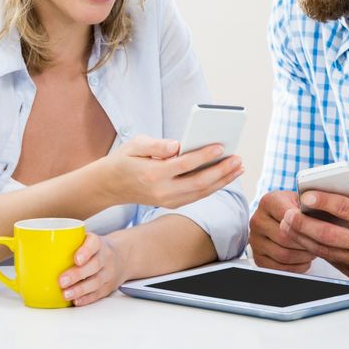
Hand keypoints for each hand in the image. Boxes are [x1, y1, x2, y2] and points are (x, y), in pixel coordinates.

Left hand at [59, 232, 125, 306]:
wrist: (121, 256)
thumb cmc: (93, 248)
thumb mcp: (85, 239)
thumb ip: (64, 242)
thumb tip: (25, 248)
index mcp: (97, 242)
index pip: (94, 243)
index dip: (86, 251)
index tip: (76, 259)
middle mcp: (105, 256)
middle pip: (94, 265)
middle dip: (77, 274)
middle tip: (61, 281)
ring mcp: (108, 273)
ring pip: (96, 281)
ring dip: (80, 289)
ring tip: (66, 294)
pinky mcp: (108, 287)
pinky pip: (98, 294)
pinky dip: (87, 298)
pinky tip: (76, 301)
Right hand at [103, 135, 243, 209]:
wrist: (110, 186)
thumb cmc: (125, 159)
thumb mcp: (135, 145)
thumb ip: (157, 145)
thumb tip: (178, 145)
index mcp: (153, 174)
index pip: (184, 164)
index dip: (204, 155)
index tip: (220, 146)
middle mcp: (162, 192)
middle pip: (198, 182)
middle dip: (221, 171)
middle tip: (238, 159)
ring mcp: (167, 201)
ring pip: (201, 192)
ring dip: (222, 181)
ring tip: (239, 167)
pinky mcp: (171, 203)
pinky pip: (197, 196)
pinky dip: (213, 187)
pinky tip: (225, 176)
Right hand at [249, 190, 316, 272]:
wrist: (281, 216)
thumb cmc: (295, 208)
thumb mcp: (302, 199)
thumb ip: (309, 205)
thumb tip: (323, 211)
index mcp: (268, 202)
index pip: (288, 218)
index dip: (307, 226)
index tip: (321, 229)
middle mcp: (258, 220)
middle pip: (284, 238)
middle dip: (306, 244)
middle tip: (320, 244)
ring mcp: (255, 240)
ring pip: (283, 255)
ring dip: (303, 257)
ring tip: (313, 251)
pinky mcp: (258, 258)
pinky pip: (279, 268)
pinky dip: (296, 267)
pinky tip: (304, 260)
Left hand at [280, 182, 348, 286]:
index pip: (344, 209)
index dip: (323, 201)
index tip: (306, 195)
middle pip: (329, 234)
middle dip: (304, 223)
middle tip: (288, 213)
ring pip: (326, 250)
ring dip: (303, 238)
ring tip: (288, 225)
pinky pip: (332, 261)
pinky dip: (315, 249)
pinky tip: (303, 238)